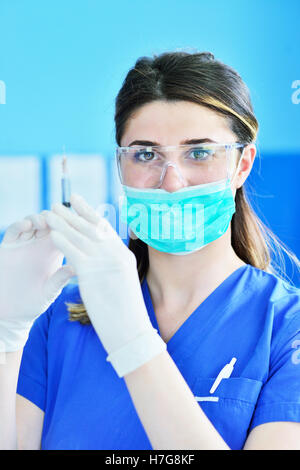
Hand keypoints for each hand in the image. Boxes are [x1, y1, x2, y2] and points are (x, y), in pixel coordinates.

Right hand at [0, 213, 73, 351]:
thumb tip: (75, 268)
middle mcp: (40, 245)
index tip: (76, 219)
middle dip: (54, 217)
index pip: (64, 233)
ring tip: (43, 221)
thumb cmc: (35, 302)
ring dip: (38, 218)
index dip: (69, 225)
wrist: (11, 312)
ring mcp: (24, 244)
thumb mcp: (50, 291)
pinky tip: (27, 226)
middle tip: (58, 217)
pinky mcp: (8, 246)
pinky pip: (14, 231)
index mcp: (54, 252)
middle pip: (49, 223)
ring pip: (32, 223)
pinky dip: (20, 225)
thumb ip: (60, 279)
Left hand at [45, 194, 165, 375]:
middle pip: (90, 228)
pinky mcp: (92, 273)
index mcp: (123, 255)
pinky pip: (73, 252)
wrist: (131, 330)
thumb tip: (97, 259)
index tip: (78, 202)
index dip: (89, 213)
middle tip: (58, 203)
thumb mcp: (123, 282)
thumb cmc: (126, 312)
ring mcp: (104, 262)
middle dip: (72, 213)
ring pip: (79, 236)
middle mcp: (115, 254)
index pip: (104, 228)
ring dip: (62, 223)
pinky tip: (52, 233)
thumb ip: (111, 266)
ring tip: (48, 212)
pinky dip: (62, 241)